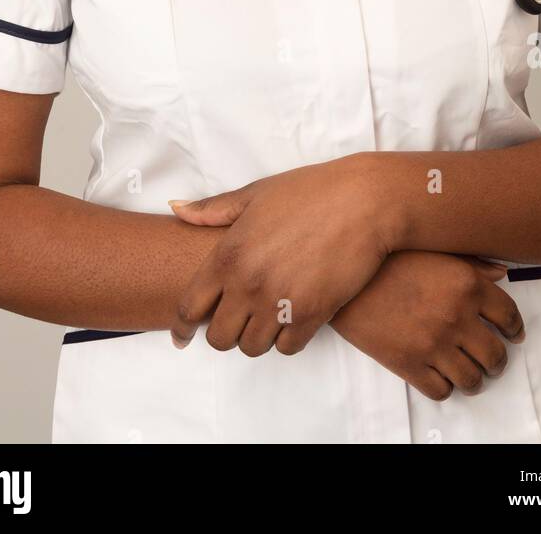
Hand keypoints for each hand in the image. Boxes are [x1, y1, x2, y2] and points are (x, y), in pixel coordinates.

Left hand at [167, 154, 393, 355]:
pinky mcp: (311, 315)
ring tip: (267, 317)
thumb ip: (214, 209)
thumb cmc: (310, 191)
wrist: (364, 200)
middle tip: (238, 320)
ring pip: (252, 347)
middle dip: (225, 332)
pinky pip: (286, 348)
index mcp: (228, 254)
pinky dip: (287, 338)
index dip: (182, 327)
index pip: (189, 307)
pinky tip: (293, 319)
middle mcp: (247, 283)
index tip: (183, 337)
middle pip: (218, 338)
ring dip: (257, 336)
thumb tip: (176, 209)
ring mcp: (278, 302)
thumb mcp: (256, 194)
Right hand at [330, 250, 525, 400]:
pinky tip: (440, 374)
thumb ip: (471, 264)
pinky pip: (442, 391)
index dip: (515, 329)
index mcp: (466, 284)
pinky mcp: (410, 365)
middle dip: (496, 361)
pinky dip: (445, 387)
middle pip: (495, 355)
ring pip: (472, 380)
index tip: (513, 335)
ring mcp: (434, 344)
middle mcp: (456, 316)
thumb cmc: (387, 260)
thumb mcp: (434, 252)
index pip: (509, 316)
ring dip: (474, 379)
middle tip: (490, 359)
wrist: (345, 279)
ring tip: (468, 372)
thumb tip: (500, 274)